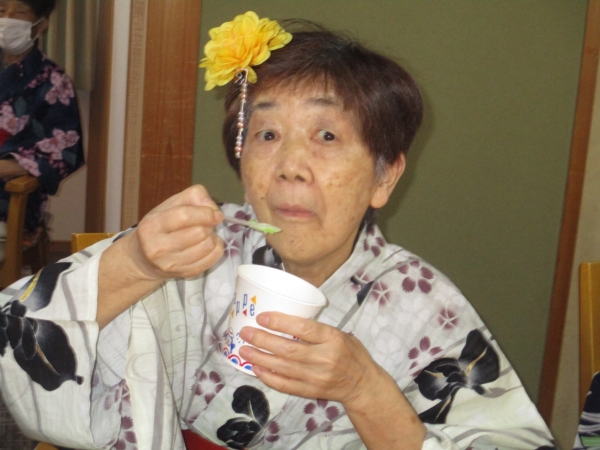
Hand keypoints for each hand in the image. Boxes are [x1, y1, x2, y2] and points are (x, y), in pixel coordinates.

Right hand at [124, 184, 223, 280]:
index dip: (205, 213)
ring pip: (207, 247)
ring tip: (204, 235)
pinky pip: (211, 260)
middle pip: (199, 233)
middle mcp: (158, 248)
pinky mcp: (183, 274)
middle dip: (208, 225)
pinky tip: (207, 245)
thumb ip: (192, 197)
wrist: (142, 260)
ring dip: (212, 237)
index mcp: (152, 226)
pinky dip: (215, 250)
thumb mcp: (168, 205)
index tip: (216, 214)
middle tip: (205, 224)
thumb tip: (213, 208)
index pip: (184, 216)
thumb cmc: (159, 228)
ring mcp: (171, 264)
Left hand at [238, 312, 379, 406]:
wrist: (362, 384)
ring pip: (283, 367)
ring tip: (244, 349)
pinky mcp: (310, 392)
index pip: (304, 329)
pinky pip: (285, 385)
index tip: (262, 317)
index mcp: (333, 339)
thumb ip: (316, 329)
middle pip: (289, 349)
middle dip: (263, 340)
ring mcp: (316, 377)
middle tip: (246, 332)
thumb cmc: (350, 353)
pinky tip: (256, 368)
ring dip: (260, 358)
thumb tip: (283, 319)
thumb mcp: (340, 333)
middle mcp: (324, 359)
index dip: (281, 322)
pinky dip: (269, 377)